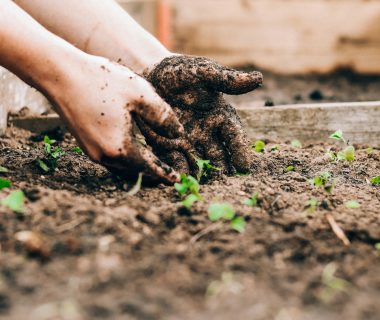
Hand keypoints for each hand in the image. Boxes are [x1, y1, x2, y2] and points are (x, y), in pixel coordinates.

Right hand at [47, 55, 182, 183]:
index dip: (165, 174)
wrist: (60, 74)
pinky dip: (126, 160)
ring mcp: (92, 151)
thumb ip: (162, 116)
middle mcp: (104, 156)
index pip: (149, 167)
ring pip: (122, 168)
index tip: (177, 180)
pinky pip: (111, 160)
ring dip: (139, 169)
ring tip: (154, 166)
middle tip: (168, 176)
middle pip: (135, 172)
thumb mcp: (140, 94)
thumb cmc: (102, 81)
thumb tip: (178, 134)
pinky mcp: (85, 144)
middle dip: (153, 175)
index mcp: (120, 148)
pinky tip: (133, 152)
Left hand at [137, 55, 262, 174]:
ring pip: (200, 162)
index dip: (240, 151)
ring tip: (205, 188)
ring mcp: (189, 141)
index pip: (234, 136)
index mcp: (220, 116)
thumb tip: (258, 79)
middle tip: (226, 184)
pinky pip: (176, 162)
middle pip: (219, 155)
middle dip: (223, 170)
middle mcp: (207, 133)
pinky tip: (181, 181)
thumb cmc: (180, 71)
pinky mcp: (169, 146)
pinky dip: (180, 172)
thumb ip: (226, 80)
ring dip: (203, 175)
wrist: (150, 74)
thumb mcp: (203, 72)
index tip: (245, 167)